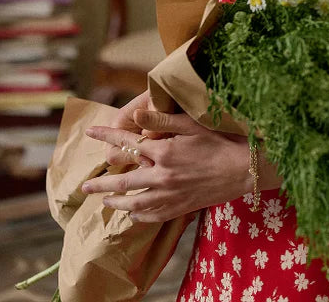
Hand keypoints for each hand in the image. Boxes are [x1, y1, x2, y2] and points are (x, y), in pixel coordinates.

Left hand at [83, 110, 252, 221]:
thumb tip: (138, 113)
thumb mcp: (192, 124)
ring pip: (135, 203)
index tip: (91, 132)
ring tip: (105, 201)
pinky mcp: (180, 207)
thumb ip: (163, 120)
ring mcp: (171, 195)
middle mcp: (163, 176)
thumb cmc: (220, 140)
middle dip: (101, 184)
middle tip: (84, 187)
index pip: (127, 143)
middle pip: (124, 181)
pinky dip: (139, 216)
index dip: (107, 136)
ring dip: (117, 203)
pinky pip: (153, 216)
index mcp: (164, 152)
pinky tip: (133, 215)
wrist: (243, 169)